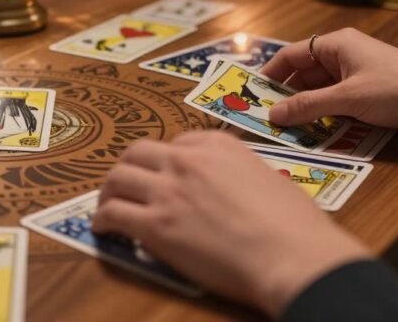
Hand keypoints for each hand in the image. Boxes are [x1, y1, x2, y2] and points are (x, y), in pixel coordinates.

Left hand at [92, 132, 370, 317]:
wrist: (292, 255)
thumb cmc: (295, 226)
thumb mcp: (270, 179)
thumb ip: (241, 176)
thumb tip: (234, 193)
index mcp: (219, 145)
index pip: (178, 141)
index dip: (167, 160)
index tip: (164, 175)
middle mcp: (187, 160)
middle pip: (138, 153)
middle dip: (129, 168)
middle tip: (127, 186)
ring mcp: (168, 190)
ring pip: (117, 178)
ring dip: (108, 192)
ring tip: (107, 206)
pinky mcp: (154, 224)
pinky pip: (113, 214)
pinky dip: (102, 221)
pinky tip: (104, 230)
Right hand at [260, 27, 397, 141]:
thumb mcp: (348, 98)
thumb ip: (308, 106)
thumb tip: (272, 115)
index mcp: (336, 44)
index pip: (291, 55)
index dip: (270, 74)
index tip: (252, 95)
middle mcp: (343, 57)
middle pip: (304, 76)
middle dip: (287, 97)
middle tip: (266, 119)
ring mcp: (356, 77)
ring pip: (319, 93)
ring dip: (306, 110)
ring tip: (286, 131)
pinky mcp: (367, 96)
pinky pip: (336, 105)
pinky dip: (325, 118)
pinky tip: (314, 134)